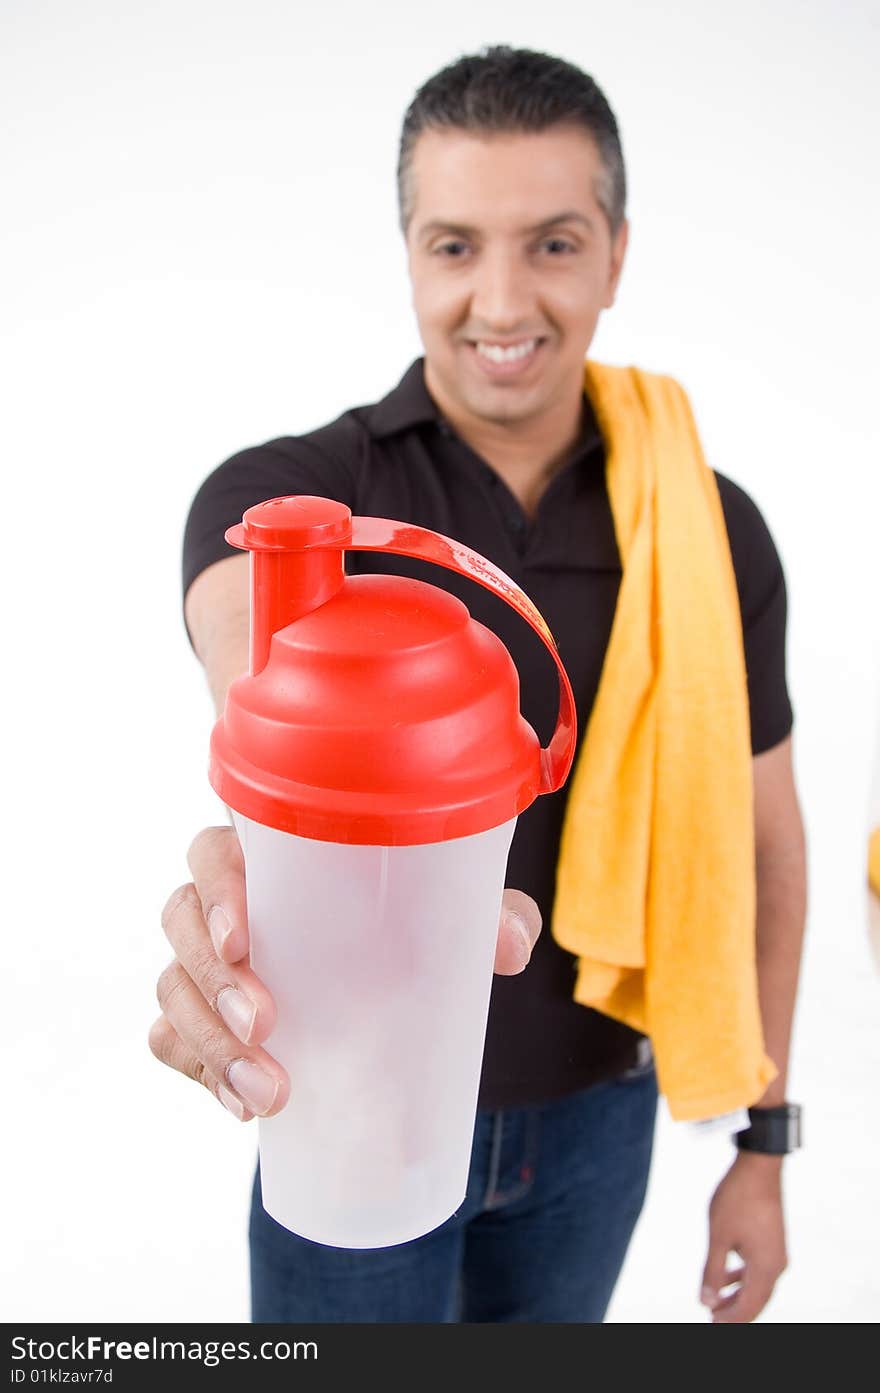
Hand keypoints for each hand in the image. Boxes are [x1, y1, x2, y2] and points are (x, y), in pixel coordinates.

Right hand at [149, 825, 542, 1120]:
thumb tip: (509, 941)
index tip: (244, 936)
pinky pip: (171, 1041)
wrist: (389, 984)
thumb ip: (488, 915)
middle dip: (211, 975)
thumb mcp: (450, 915)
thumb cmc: (407, 921)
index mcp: (272, 858)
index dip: (215, 886)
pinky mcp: (202, 1020)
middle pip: (180, 920)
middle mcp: (225, 904)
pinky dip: (199, 1072)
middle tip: (263, 1023)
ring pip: (173, 987)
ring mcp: (206, 965)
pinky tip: (244, 1110)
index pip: (215, 851)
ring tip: (268, 1092)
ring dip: (209, 1042)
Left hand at [700, 1151, 787, 1321]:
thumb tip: (706, 1300)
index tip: (711, 1325)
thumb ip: (713, 1272)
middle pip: (756, 1300)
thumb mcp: (718, 1237)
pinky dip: (743, 1278)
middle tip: (713, 1320)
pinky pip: (759, 1269)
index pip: (748, 1307)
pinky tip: (728, 1275)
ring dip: (738, 1296)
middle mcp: (777, 1265)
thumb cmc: (737, 1199)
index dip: (730, 1319)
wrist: (759, 1166)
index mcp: (766, 1268)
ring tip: (716, 1302)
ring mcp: (777, 1252)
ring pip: (758, 1285)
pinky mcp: (773, 1240)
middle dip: (735, 1312)